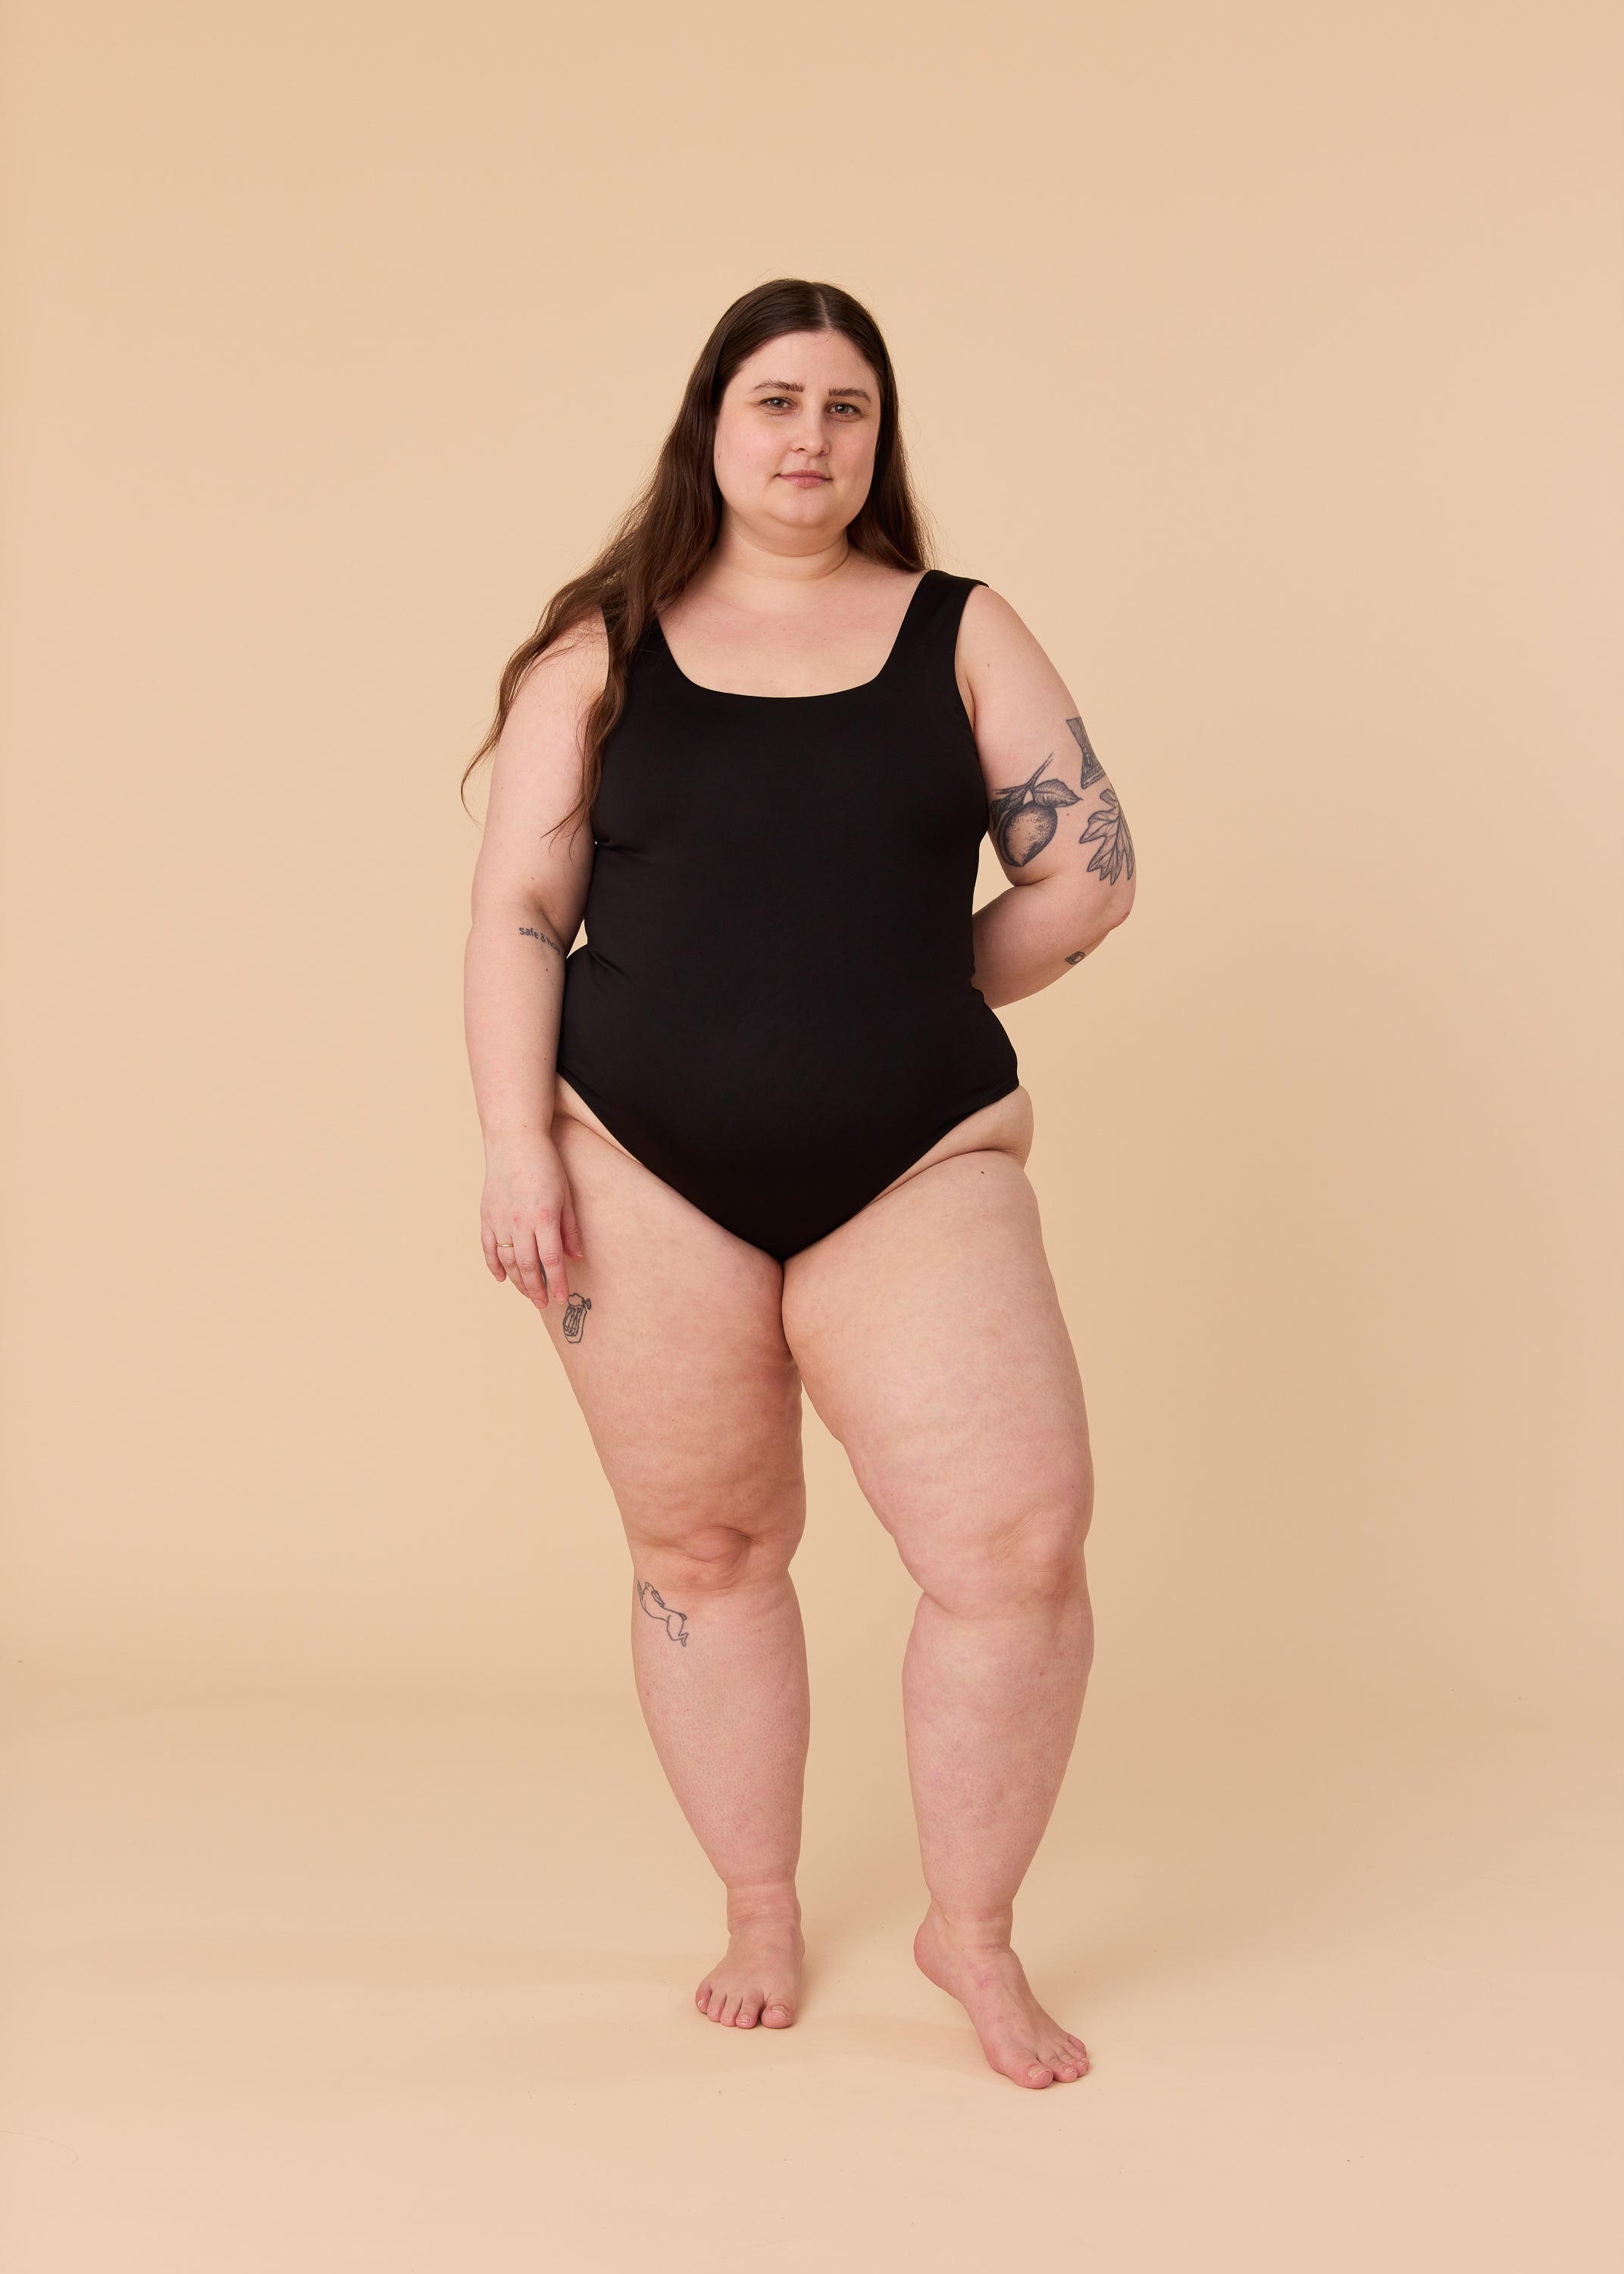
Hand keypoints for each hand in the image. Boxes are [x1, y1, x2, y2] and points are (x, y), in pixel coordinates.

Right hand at [480, 1134, 584, 1311]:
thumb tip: (575, 1256)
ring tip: (528, 1293)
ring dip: (517, 1281)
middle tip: (542, 1303)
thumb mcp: (565, 1194)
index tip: (561, 1297)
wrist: (513, 1141)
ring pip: (507, 1261)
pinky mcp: (486, 1216)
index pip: (551, 1260)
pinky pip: (488, 1249)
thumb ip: (569, 1228)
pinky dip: (494, 1266)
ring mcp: (500, 1220)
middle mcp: (519, 1222)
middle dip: (536, 1289)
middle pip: (528, 1266)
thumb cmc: (545, 1164)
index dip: (557, 1282)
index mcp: (543, 1217)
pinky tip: (502, 1278)